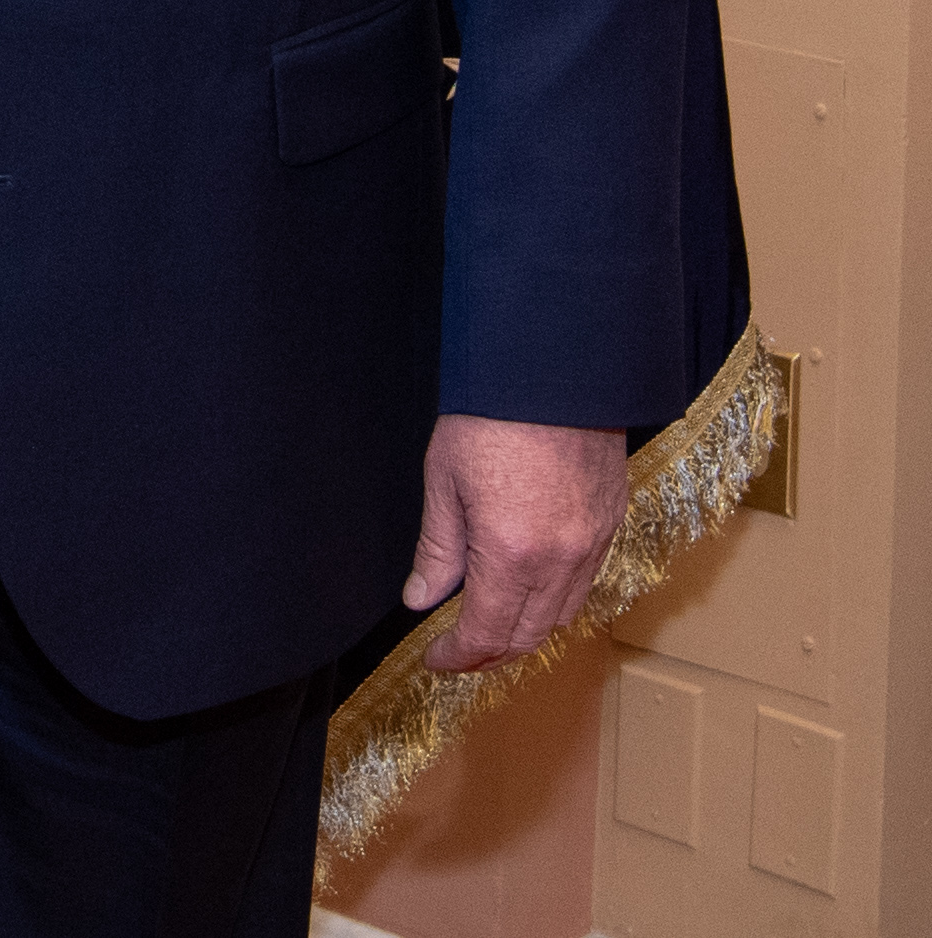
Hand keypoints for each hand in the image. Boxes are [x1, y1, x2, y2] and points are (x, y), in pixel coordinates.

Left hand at [404, 412, 625, 671]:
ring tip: (489, 623)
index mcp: (512, 552)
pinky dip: (555, 599)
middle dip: (491, 653)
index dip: (459, 655)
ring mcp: (594, 543)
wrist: (551, 372)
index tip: (436, 659)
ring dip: (526, 629)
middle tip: (458, 651)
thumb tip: (419, 600)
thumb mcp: (443, 481)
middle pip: (530, 634)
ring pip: (562, 614)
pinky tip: (528, 588)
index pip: (488, 632)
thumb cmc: (488, 419)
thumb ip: (436, 550)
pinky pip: (586, 583)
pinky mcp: (612, 524)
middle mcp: (561, 559)